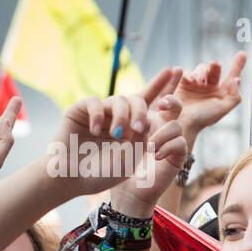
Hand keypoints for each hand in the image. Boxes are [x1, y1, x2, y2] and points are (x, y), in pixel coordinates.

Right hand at [49, 67, 182, 197]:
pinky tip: (98, 132)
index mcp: (134, 127)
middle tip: (139, 129)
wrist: (73, 180)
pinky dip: (98, 116)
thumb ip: (141, 141)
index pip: (152, 102)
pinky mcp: (80, 110)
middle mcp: (119, 116)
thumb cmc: (103, 174)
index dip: (164, 85)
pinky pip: (94, 102)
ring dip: (122, 116)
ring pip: (118, 100)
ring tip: (118, 135)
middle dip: (141, 112)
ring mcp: (101, 112)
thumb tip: (149, 120)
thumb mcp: (130, 160)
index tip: (178, 70)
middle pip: (138, 99)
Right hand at [176, 52, 245, 146]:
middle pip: (215, 69)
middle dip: (215, 66)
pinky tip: (191, 81)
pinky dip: (190, 74)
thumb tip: (237, 80)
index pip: (232, 76)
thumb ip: (234, 96)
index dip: (237, 64)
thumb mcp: (223, 109)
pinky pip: (188, 72)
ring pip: (201, 68)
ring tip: (200, 82)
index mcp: (222, 92)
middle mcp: (211, 86)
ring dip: (202, 72)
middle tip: (215, 65)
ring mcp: (197, 83)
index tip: (242, 54)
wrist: (184, 122)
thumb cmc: (204, 118)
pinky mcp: (184, 82)